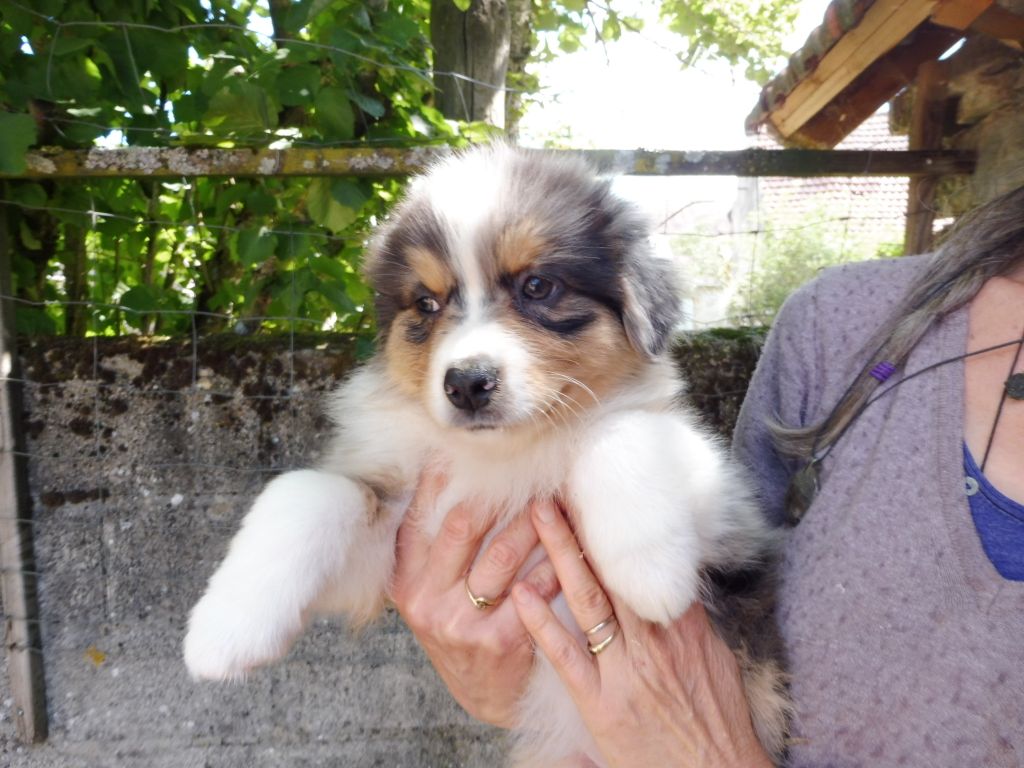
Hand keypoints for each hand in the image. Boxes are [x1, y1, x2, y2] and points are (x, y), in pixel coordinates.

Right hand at [389, 471, 559, 726]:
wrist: (482, 694)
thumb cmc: (460, 626)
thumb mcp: (430, 590)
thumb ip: (433, 544)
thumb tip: (442, 471)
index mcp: (406, 582)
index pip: (420, 517)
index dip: (441, 479)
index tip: (463, 449)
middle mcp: (427, 601)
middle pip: (463, 526)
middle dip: (496, 492)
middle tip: (523, 464)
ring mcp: (461, 622)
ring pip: (503, 551)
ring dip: (532, 518)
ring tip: (550, 493)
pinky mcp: (499, 640)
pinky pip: (534, 586)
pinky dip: (554, 559)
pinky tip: (569, 540)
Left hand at [512, 500, 773, 767]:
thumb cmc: (717, 722)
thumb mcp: (715, 659)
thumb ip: (686, 616)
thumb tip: (669, 578)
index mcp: (684, 625)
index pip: (645, 561)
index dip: (618, 523)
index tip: (595, 489)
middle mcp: (654, 640)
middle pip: (613, 569)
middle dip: (583, 523)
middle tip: (557, 483)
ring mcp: (626, 670)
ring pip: (588, 599)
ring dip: (560, 553)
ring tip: (536, 514)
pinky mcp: (602, 703)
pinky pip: (567, 656)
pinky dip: (543, 623)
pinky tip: (521, 592)